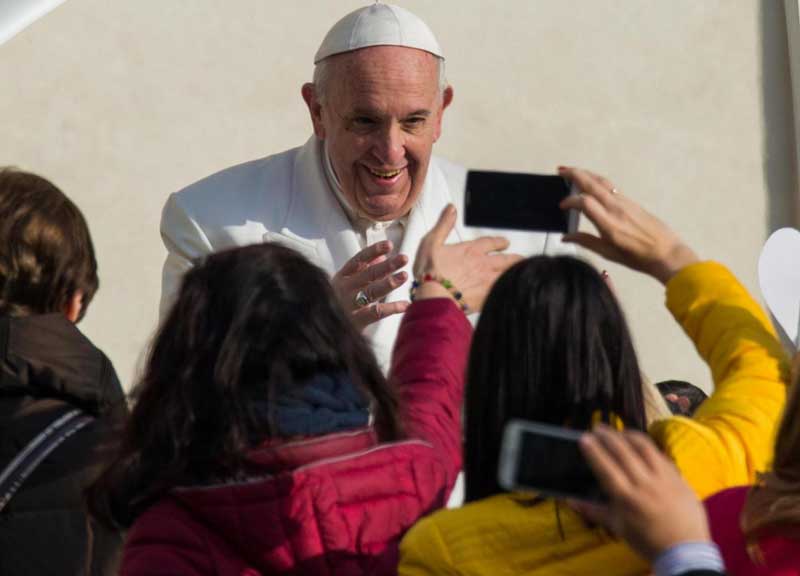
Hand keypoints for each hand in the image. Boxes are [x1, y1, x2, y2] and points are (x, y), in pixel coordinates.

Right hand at [332, 241, 408, 330]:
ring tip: (404, 276)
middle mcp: (344, 289)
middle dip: (387, 265)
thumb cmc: (336, 303)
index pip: (358, 260)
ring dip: (389, 283)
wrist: (319, 327)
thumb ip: (363, 270)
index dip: (374, 251)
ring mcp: (349, 305)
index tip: (389, 245)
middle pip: (368, 274)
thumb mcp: (345, 284)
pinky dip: (392, 308)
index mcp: (341, 277)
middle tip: (403, 258)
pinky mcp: (355, 321)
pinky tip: (405, 304)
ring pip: (372, 292)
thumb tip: (382, 257)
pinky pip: (377, 313)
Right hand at [412, 205, 522, 311]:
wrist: (435, 297)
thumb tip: (451, 209)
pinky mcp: (487, 298)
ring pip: (508, 275)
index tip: (505, 243)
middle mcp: (483, 264)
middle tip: (519, 259)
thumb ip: (443, 225)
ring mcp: (487, 282)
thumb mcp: (431, 242)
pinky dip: (509, 292)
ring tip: (520, 274)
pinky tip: (511, 293)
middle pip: (507, 260)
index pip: (491, 242)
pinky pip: (503, 293)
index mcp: (471, 250)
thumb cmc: (430, 272)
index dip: (499, 242)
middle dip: (515, 259)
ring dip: (515, 274)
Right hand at [558, 167, 698, 283]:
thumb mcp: (608, 253)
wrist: (666, 252)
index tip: (561, 206)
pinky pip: (610, 186)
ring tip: (572, 171)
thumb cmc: (637, 257)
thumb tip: (565, 237)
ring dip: (586, 174)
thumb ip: (586, 242)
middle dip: (575, 174)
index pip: (584, 202)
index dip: (570, 201)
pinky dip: (596, 181)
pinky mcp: (630, 201)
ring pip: (602, 181)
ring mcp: (625, 202)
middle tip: (560, 170)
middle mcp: (616, 208)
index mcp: (609, 224)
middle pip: (593, 184)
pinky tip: (590, 183)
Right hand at [571, 425, 710, 561]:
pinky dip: (648, 448)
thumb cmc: (647, 541)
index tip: (584, 438)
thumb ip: (594, 511)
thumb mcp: (618, 528)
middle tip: (597, 428)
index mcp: (627, 499)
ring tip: (619, 431)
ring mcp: (664, 479)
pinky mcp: (679, 477)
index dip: (594, 451)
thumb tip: (570, 501)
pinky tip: (641, 446)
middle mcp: (645, 485)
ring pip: (645, 448)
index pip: (606, 467)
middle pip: (623, 452)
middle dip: (608, 436)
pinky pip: (661, 456)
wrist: (685, 551)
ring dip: (629, 435)